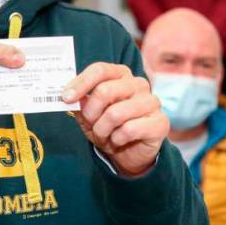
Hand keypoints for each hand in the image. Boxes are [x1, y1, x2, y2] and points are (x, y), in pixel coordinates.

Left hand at [62, 62, 168, 176]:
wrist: (129, 154)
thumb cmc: (108, 127)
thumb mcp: (88, 114)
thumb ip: (79, 102)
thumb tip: (67, 95)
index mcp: (121, 74)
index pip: (100, 70)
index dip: (80, 83)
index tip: (65, 98)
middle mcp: (139, 84)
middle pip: (105, 91)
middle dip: (91, 113)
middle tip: (90, 124)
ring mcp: (152, 102)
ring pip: (115, 113)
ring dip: (102, 129)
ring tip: (104, 135)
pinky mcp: (160, 122)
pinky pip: (129, 130)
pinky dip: (117, 139)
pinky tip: (119, 140)